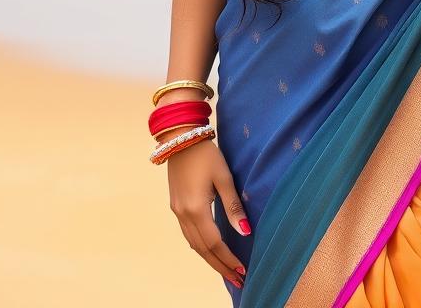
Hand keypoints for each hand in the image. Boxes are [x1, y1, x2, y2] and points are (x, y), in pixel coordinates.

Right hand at [166, 135, 249, 288]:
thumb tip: (244, 232)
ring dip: (210, 259)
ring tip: (226, 270)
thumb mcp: (223, 177)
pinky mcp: (176, 207)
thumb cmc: (206, 155)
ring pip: (193, 245)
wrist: (181, 139)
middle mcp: (183, 215)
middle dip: (220, 266)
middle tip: (238, 280)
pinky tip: (210, 251)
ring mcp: (177, 212)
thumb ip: (233, 206)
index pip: (214, 243)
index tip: (243, 270)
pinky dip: (200, 247)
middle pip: (202, 249)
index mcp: (196, 209)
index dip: (228, 258)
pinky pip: (188, 235)